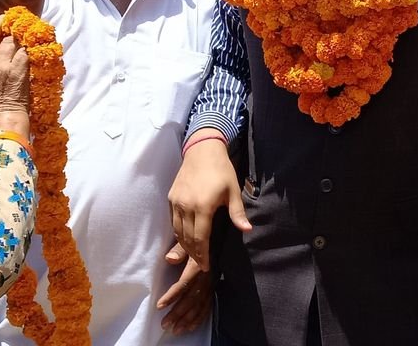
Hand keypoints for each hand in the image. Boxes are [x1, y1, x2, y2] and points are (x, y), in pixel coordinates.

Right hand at [0, 16, 30, 133]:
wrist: (2, 120)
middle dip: (3, 25)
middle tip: (12, 21)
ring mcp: (3, 66)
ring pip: (12, 41)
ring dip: (19, 38)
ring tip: (26, 35)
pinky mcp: (18, 70)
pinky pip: (25, 52)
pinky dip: (29, 50)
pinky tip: (34, 47)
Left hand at [155, 243, 211, 332]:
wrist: (220, 240)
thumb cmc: (199, 241)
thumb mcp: (189, 241)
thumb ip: (179, 250)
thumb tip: (169, 259)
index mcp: (198, 266)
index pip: (184, 284)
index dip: (172, 296)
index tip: (159, 306)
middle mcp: (206, 278)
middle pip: (191, 298)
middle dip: (178, 313)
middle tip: (165, 324)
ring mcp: (211, 285)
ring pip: (199, 305)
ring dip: (187, 319)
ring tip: (175, 330)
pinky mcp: (214, 289)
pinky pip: (207, 306)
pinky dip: (199, 318)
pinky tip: (190, 327)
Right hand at [167, 132, 250, 271]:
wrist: (202, 150)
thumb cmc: (221, 170)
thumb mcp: (233, 191)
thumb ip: (237, 213)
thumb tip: (247, 230)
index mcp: (203, 206)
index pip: (200, 238)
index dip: (203, 255)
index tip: (207, 267)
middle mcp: (186, 206)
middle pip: (187, 238)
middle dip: (194, 254)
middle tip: (200, 265)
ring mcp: (176, 202)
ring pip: (178, 231)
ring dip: (184, 246)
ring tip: (193, 255)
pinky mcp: (171, 198)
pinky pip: (173, 221)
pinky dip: (178, 233)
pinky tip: (184, 239)